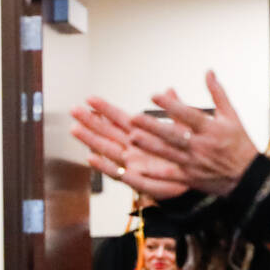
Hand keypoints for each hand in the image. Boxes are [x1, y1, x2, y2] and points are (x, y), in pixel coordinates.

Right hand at [71, 97, 189, 199]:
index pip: (119, 119)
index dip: (105, 109)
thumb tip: (170, 90)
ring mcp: (132, 164)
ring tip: (75, 129)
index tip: (90, 99)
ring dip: (90, 140)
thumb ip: (174, 110)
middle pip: (107, 133)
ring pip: (107, 150)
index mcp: (142, 134)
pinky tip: (91, 158)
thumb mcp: (182, 129)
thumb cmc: (186, 156)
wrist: (196, 180)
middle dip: (90, 122)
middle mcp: (133, 148)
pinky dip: (104, 166)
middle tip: (74, 110)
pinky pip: (117, 173)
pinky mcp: (137, 180)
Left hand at [127, 70, 258, 197]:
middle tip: (134, 118)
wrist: (248, 176)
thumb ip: (218, 93)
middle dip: (153, 126)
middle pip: (174, 135)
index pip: (189, 114)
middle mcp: (201, 146)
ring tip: (132, 137)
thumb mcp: (232, 116)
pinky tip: (139, 168)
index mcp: (211, 129)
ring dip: (149, 145)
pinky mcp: (190, 177)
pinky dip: (155, 173)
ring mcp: (194, 163)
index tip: (155, 95)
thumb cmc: (239, 144)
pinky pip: (170, 175)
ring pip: (168, 153)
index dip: (172, 105)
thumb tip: (208, 72)